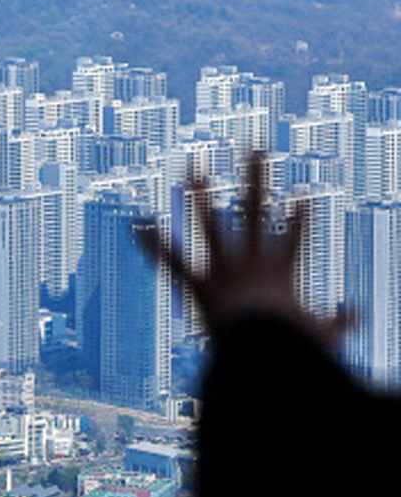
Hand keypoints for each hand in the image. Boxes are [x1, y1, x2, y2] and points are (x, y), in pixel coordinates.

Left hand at [138, 153, 351, 348]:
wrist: (260, 347)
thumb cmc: (291, 344)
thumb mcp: (322, 336)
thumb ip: (339, 322)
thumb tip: (360, 314)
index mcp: (282, 272)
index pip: (296, 237)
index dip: (300, 217)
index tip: (303, 196)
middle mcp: (250, 260)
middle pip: (255, 210)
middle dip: (255, 177)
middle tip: (254, 149)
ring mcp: (223, 267)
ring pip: (210, 223)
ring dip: (201, 193)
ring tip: (192, 167)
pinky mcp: (198, 282)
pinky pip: (171, 259)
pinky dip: (152, 243)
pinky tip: (137, 223)